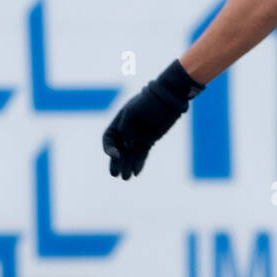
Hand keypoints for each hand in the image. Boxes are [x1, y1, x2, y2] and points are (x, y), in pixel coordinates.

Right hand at [103, 60, 204, 179]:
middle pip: (118, 150)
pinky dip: (138, 163)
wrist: (167, 99)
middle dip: (116, 163)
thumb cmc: (148, 102)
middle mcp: (126, 131)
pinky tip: (136, 172)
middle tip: (115, 174)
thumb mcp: (133, 113)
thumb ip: (127, 129)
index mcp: (119, 122)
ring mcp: (138, 137)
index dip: (109, 149)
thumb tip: (127, 143)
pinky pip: (141, 154)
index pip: (109, 139)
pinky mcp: (149, 141)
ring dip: (126, 166)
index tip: (116, 155)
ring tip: (126, 178)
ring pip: (129, 155)